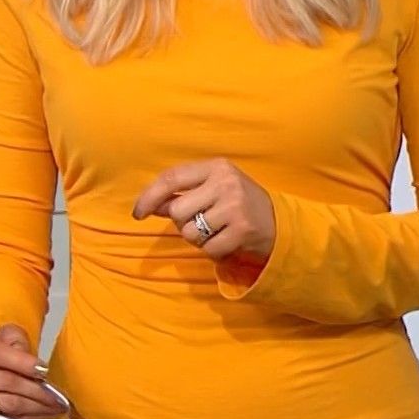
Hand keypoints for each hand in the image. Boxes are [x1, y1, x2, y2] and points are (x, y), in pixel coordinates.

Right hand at [0, 324, 63, 418]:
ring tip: (57, 406)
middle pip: (4, 382)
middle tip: (57, 393)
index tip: (43, 369)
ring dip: (36, 407)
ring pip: (7, 404)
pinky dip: (30, 417)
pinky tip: (45, 413)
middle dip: (35, 389)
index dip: (21, 362)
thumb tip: (32, 365)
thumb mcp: (8, 335)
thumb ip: (18, 342)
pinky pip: (8, 418)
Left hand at [131, 158, 276, 260]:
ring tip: (217, 231)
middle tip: (201, 222)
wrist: (281, 225)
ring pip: (189, 232)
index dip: (149, 197)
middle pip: (177, 210)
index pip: (171, 178)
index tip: (138, 213)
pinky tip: (227, 242)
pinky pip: (207, 249)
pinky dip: (213, 251)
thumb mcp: (214, 189)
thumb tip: (151, 205)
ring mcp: (235, 207)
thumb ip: (183, 193)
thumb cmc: (239, 204)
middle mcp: (225, 183)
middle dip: (182, 222)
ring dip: (198, 239)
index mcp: (216, 167)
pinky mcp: (242, 231)